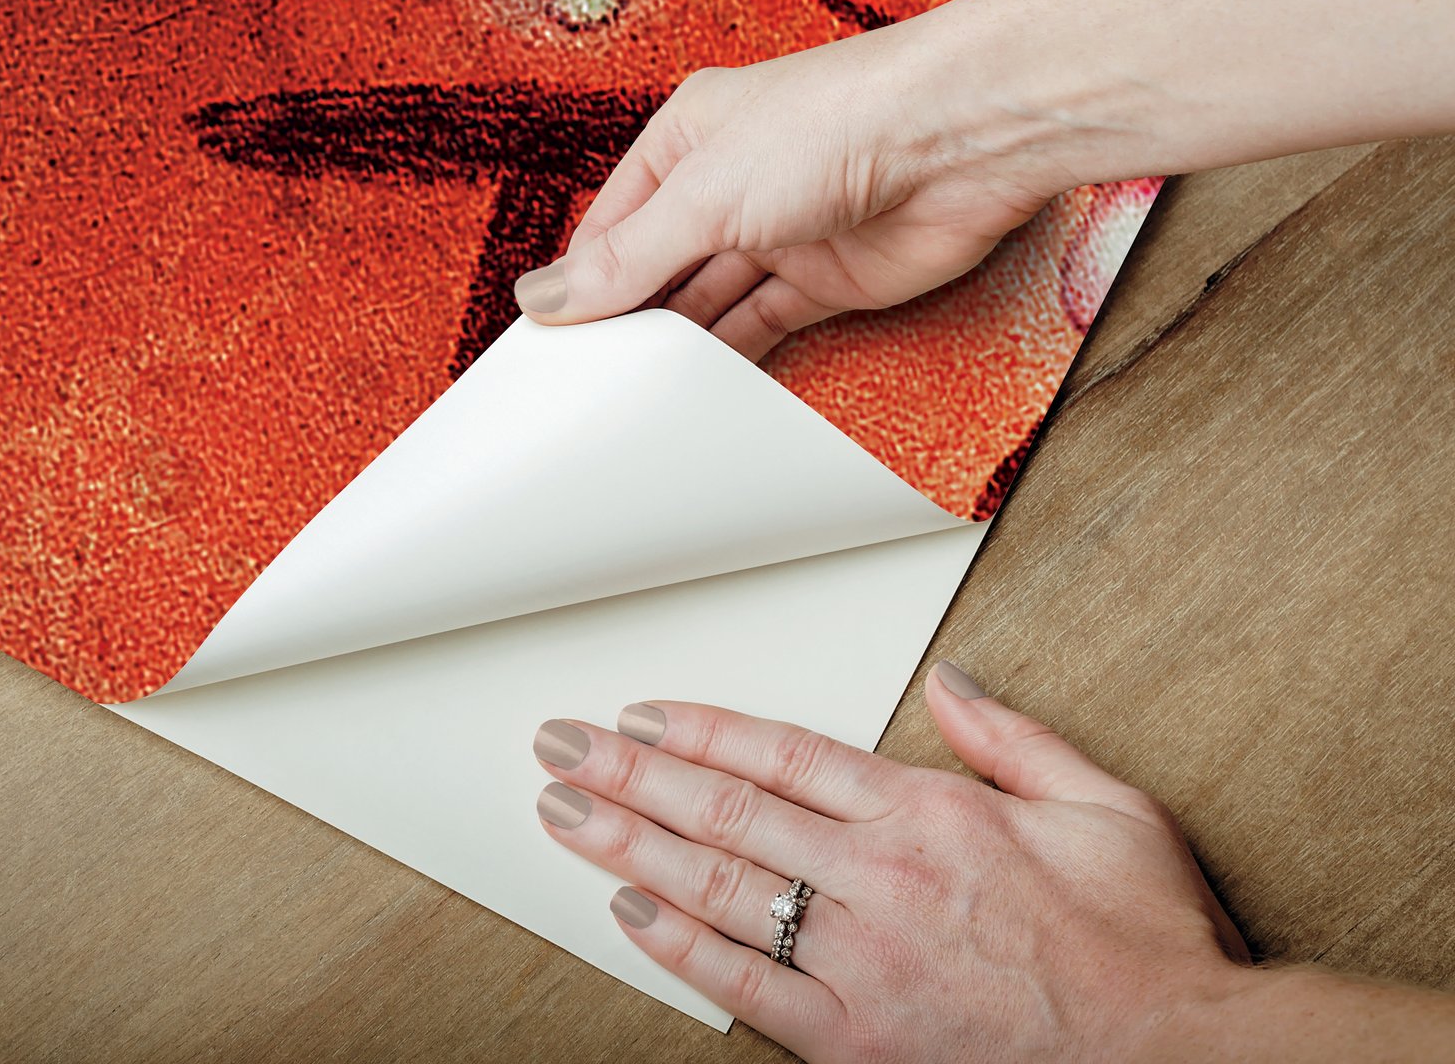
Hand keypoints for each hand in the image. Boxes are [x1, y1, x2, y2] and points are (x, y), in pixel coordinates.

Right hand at [513, 33, 1064, 364]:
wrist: (959, 139)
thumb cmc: (833, 124)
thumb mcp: (703, 194)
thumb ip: (628, 257)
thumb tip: (546, 298)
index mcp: (687, 138)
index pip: (613, 221)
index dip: (580, 279)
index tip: (546, 342)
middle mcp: (731, 183)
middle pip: (660, 264)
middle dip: (627, 317)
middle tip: (584, 383)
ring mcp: (782, 232)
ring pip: (712, 300)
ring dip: (679, 344)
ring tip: (632, 397)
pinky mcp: (832, 279)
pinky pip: (767, 325)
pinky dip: (736, 358)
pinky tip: (700, 391)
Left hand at [530, 663, 1254, 1062]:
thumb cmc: (1150, 946)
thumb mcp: (1105, 805)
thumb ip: (1012, 737)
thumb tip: (949, 683)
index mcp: (928, 815)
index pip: (781, 753)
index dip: (699, 731)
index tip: (640, 715)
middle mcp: (881, 881)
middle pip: (727, 812)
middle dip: (630, 776)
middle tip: (560, 749)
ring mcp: (865, 965)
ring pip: (719, 891)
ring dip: (629, 848)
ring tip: (565, 815)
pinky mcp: (863, 1044)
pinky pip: (749, 991)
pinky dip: (683, 952)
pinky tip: (631, 917)